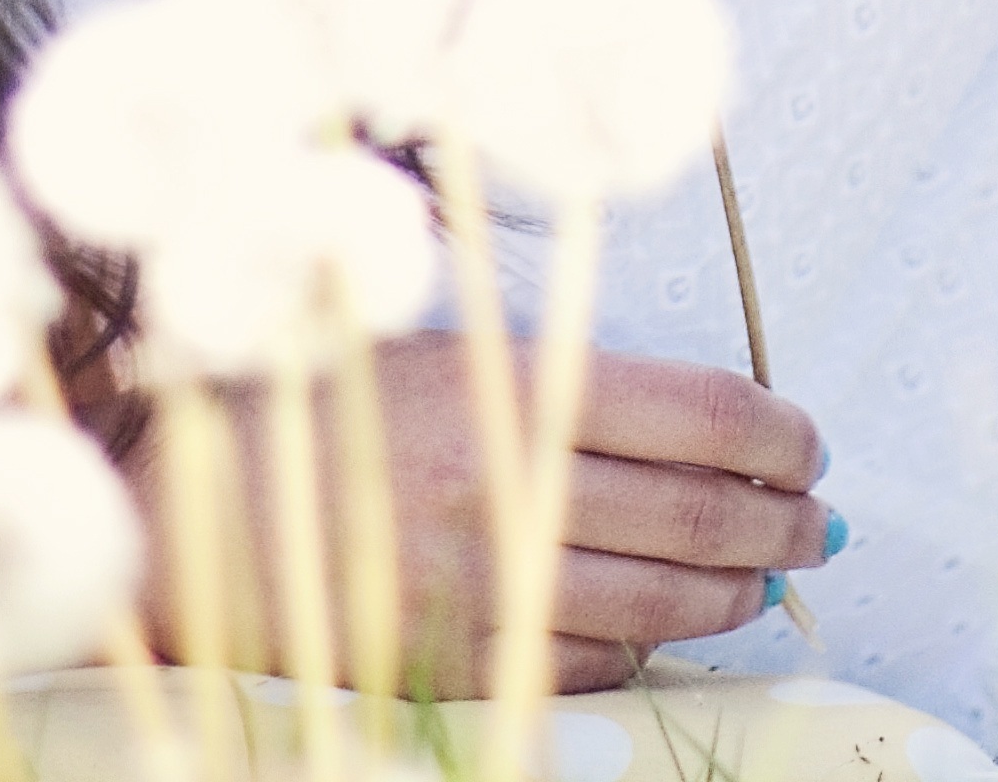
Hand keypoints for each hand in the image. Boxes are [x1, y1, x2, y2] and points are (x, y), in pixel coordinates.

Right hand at [120, 337, 833, 697]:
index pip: (701, 413)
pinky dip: (645, 651)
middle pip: (701, 514)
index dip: (778, 434)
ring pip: (662, 602)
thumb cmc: (319, 397)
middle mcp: (510, 482)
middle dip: (780, 520)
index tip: (805, 445)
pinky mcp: (458, 661)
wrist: (184, 508)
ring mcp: (486, 583)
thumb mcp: (433, 331)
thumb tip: (695, 407)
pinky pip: (589, 665)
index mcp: (513, 381)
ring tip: (765, 581)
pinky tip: (668, 630)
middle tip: (813, 522)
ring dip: (735, 594)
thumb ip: (551, 356)